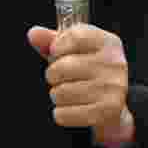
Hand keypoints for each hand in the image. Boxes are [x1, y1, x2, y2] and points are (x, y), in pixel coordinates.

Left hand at [28, 24, 134, 147]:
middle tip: (62, 78)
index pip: (74, 37)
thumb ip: (52, 40)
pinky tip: (72, 108)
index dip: (58, 46)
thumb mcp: (74, 50)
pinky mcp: (106, 112)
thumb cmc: (90, 72)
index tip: (58, 53)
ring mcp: (112, 89)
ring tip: (69, 93)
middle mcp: (114, 64)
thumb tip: (34, 34)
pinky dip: (61, 113)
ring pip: (60, 93)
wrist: (113, 106)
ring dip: (57, 95)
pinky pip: (63, 114)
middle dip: (53, 75)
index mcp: (108, 42)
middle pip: (62, 67)